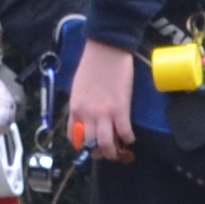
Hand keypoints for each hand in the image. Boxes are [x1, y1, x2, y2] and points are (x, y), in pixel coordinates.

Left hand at [67, 34, 140, 161]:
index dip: (82, 146)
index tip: (90, 146)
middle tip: (107, 152)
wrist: (106, 50)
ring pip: (106, 144)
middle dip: (99, 153)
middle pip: (91, 145)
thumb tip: (85, 118)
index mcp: (74, 109)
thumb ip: (81, 105)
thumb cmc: (91, 66)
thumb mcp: (78, 88)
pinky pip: (125, 133)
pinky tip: (130, 138)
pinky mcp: (121, 109)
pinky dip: (128, 139)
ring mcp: (104, 113)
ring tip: (119, 150)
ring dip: (113, 152)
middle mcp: (87, 115)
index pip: (74, 137)